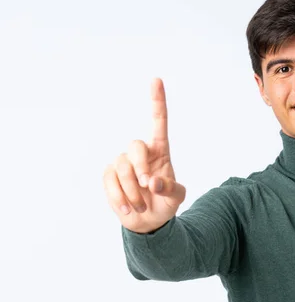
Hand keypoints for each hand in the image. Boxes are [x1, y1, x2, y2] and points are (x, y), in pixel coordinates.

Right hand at [103, 78, 185, 233]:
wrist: (148, 221)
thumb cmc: (165, 203)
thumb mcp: (176, 198)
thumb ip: (171, 189)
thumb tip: (153, 182)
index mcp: (160, 151)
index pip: (158, 122)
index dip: (157, 102)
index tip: (156, 80)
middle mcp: (140, 153)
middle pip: (136, 147)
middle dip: (140, 167)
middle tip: (147, 186)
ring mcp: (123, 162)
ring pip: (122, 168)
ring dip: (133, 191)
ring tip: (141, 205)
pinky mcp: (110, 175)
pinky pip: (110, 181)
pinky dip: (120, 198)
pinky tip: (128, 209)